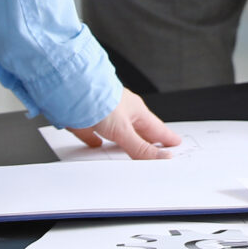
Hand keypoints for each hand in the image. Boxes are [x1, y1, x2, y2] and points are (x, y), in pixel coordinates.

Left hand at [64, 88, 181, 160]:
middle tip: (159, 147)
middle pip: (139, 131)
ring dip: (125, 142)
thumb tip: (162, 158)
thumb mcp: (124, 131)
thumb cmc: (100, 100)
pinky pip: (94, 135)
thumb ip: (141, 148)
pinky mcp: (86, 121)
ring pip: (118, 134)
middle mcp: (121, 113)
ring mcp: (104, 116)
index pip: (156, 129)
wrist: (71, 91)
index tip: (176, 144)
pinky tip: (96, 145)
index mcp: (136, 112)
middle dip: (149, 140)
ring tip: (131, 151)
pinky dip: (96, 142)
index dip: (167, 138)